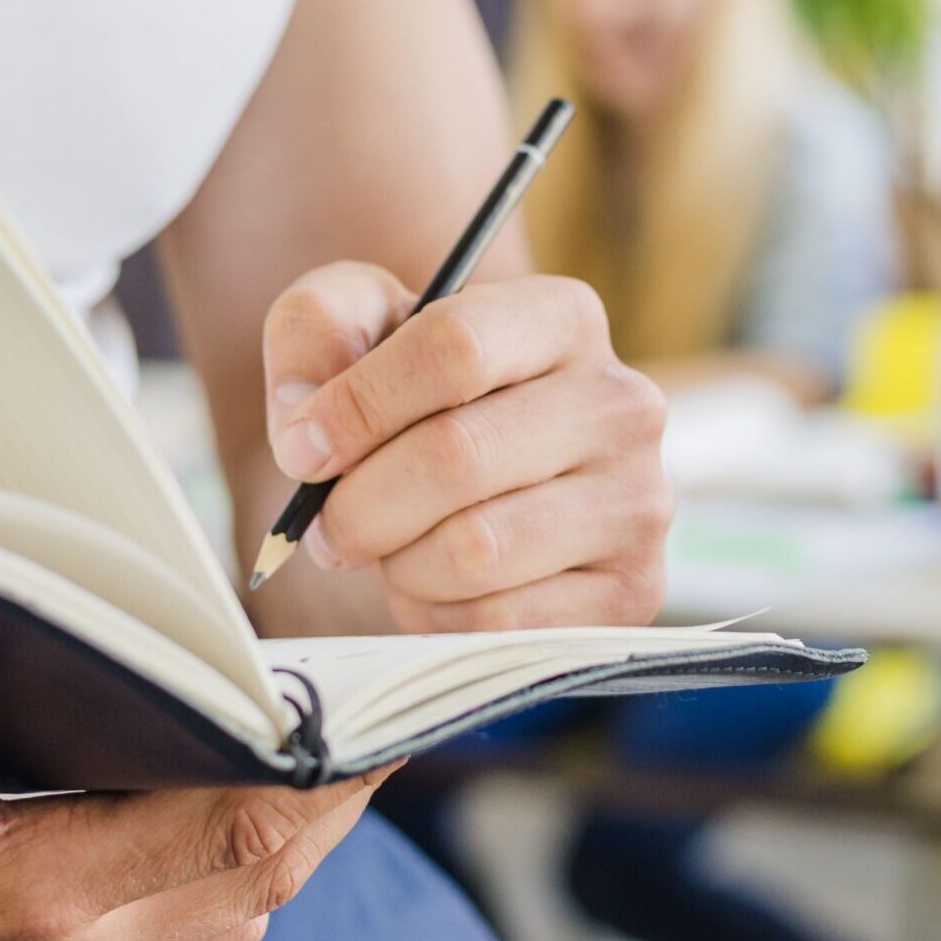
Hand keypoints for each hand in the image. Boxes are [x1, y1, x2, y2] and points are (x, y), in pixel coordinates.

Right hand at [0, 655, 386, 940]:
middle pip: (257, 876)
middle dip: (332, 795)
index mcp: (19, 898)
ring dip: (288, 836)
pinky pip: (182, 937)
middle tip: (383, 706)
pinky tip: (233, 802)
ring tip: (329, 743)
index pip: (232, 830)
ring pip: (232, 915)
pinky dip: (229, 870)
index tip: (385, 707)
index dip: (327, 769)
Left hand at [261, 262, 671, 632]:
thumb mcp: (362, 325)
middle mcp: (621, 403)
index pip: (454, 348)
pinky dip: (441, 614)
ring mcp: (638, 501)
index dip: (357, 405)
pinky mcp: (632, 590)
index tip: (302, 449)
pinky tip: (441, 585)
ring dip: (399, 562)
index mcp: (563, 318)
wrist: (486, 476)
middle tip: (327, 523)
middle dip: (360, 503)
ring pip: (474, 550)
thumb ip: (315, 328)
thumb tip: (302, 420)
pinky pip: (500, 622)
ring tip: (395, 546)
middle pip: (455, 456)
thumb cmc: (419, 394)